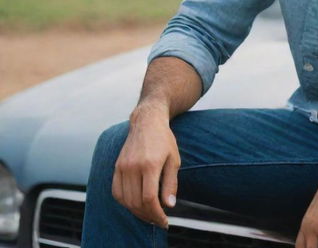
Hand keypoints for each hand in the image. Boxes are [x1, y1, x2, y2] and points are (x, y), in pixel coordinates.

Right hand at [112, 102, 179, 227]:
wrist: (147, 122)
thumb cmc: (164, 140)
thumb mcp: (174, 159)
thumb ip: (171, 183)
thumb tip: (168, 206)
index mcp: (150, 164)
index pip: (149, 198)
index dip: (156, 214)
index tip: (164, 221)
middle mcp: (133, 166)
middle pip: (136, 202)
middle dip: (148, 216)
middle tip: (158, 220)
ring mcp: (122, 167)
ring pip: (126, 200)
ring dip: (137, 212)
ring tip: (149, 215)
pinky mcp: (116, 167)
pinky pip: (117, 192)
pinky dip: (125, 203)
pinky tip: (136, 204)